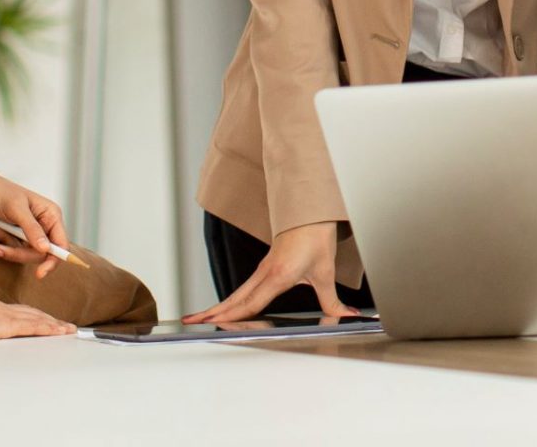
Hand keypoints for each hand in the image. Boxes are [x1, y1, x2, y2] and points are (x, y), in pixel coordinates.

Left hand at [0, 171, 71, 280]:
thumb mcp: (15, 209)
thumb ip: (32, 230)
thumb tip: (45, 250)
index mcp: (51, 215)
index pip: (61, 244)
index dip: (53, 260)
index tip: (40, 274)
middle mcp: (44, 224)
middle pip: (40, 253)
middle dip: (18, 252)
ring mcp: (30, 232)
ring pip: (24, 253)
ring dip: (6, 244)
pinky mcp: (17, 236)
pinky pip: (12, 248)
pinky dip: (0, 240)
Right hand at [0, 299, 73, 341]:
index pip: (19, 312)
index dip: (34, 316)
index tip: (45, 320)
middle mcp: (1, 309)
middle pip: (32, 313)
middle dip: (49, 319)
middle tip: (64, 325)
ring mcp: (4, 315)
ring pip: (36, 318)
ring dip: (54, 324)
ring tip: (68, 329)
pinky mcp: (6, 325)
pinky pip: (33, 326)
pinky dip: (48, 328)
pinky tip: (59, 332)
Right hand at [183, 221, 353, 323]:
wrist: (311, 211)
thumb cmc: (315, 236)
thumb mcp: (325, 271)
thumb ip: (332, 299)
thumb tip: (345, 315)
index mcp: (278, 275)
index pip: (252, 302)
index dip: (234, 317)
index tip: (215, 324)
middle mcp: (265, 273)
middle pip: (235, 299)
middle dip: (212, 312)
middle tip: (191, 322)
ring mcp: (262, 270)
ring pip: (236, 293)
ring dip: (218, 306)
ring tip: (199, 317)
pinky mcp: (265, 268)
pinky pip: (244, 288)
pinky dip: (231, 300)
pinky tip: (227, 307)